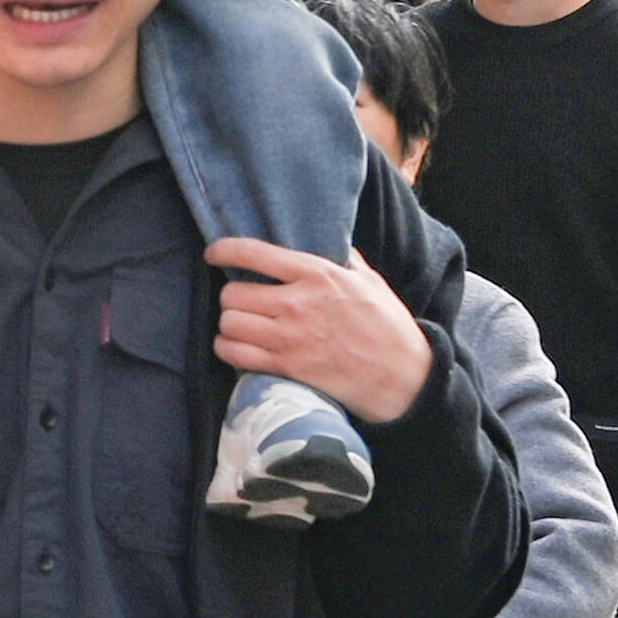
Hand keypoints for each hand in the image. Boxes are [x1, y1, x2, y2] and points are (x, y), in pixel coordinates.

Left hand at [206, 237, 434, 426]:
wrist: (403, 376)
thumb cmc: (388, 326)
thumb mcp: (369, 281)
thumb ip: (343, 259)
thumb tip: (330, 241)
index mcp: (317, 274)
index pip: (254, 253)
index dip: (224, 250)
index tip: (213, 253)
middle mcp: (297, 303)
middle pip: (232, 293)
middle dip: (231, 298)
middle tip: (241, 302)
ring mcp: (289, 338)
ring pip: (229, 324)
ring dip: (228, 326)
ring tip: (239, 327)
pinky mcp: (286, 368)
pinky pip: (236, 355)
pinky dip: (230, 351)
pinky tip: (238, 349)